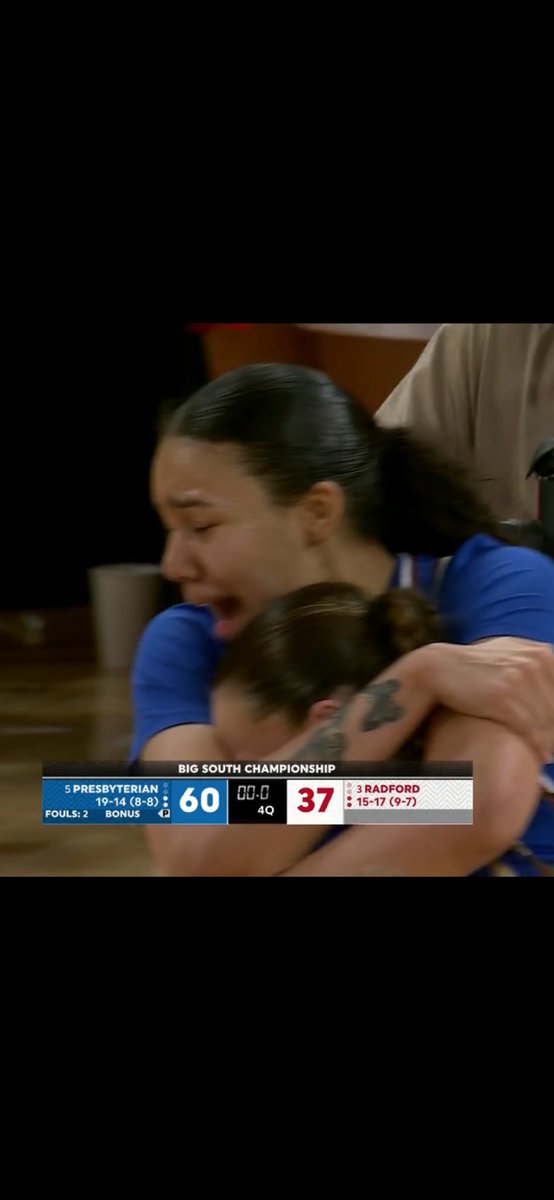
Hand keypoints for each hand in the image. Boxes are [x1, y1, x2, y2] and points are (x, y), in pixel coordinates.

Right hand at [424, 638, 553, 761]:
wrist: (440, 668)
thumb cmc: (476, 665)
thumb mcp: (510, 652)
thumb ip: (535, 661)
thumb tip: (553, 668)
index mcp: (541, 653)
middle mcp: (533, 663)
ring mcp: (518, 679)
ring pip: (547, 720)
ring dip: (551, 741)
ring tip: (551, 753)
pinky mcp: (502, 698)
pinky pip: (530, 727)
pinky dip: (539, 745)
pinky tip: (543, 755)